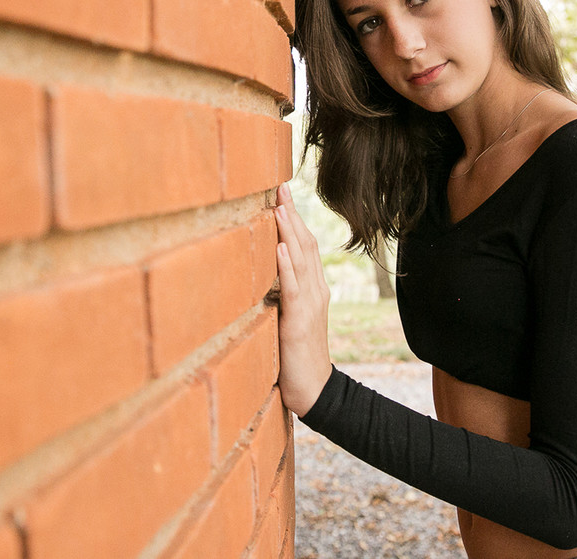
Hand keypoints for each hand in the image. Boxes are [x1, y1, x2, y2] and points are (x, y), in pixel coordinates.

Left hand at [273, 183, 333, 416]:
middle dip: (292, 214)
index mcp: (313, 288)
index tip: (281, 194)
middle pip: (305, 244)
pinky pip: (293, 288)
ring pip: (300, 260)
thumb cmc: (295, 355)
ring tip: (278, 206)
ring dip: (288, 231)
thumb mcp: (288, 317)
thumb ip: (281, 293)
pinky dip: (286, 265)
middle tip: (280, 185)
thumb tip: (261, 270)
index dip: (294, 218)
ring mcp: (310, 304)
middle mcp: (315, 290)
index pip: (306, 246)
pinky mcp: (299, 321)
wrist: (314, 390)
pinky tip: (279, 247)